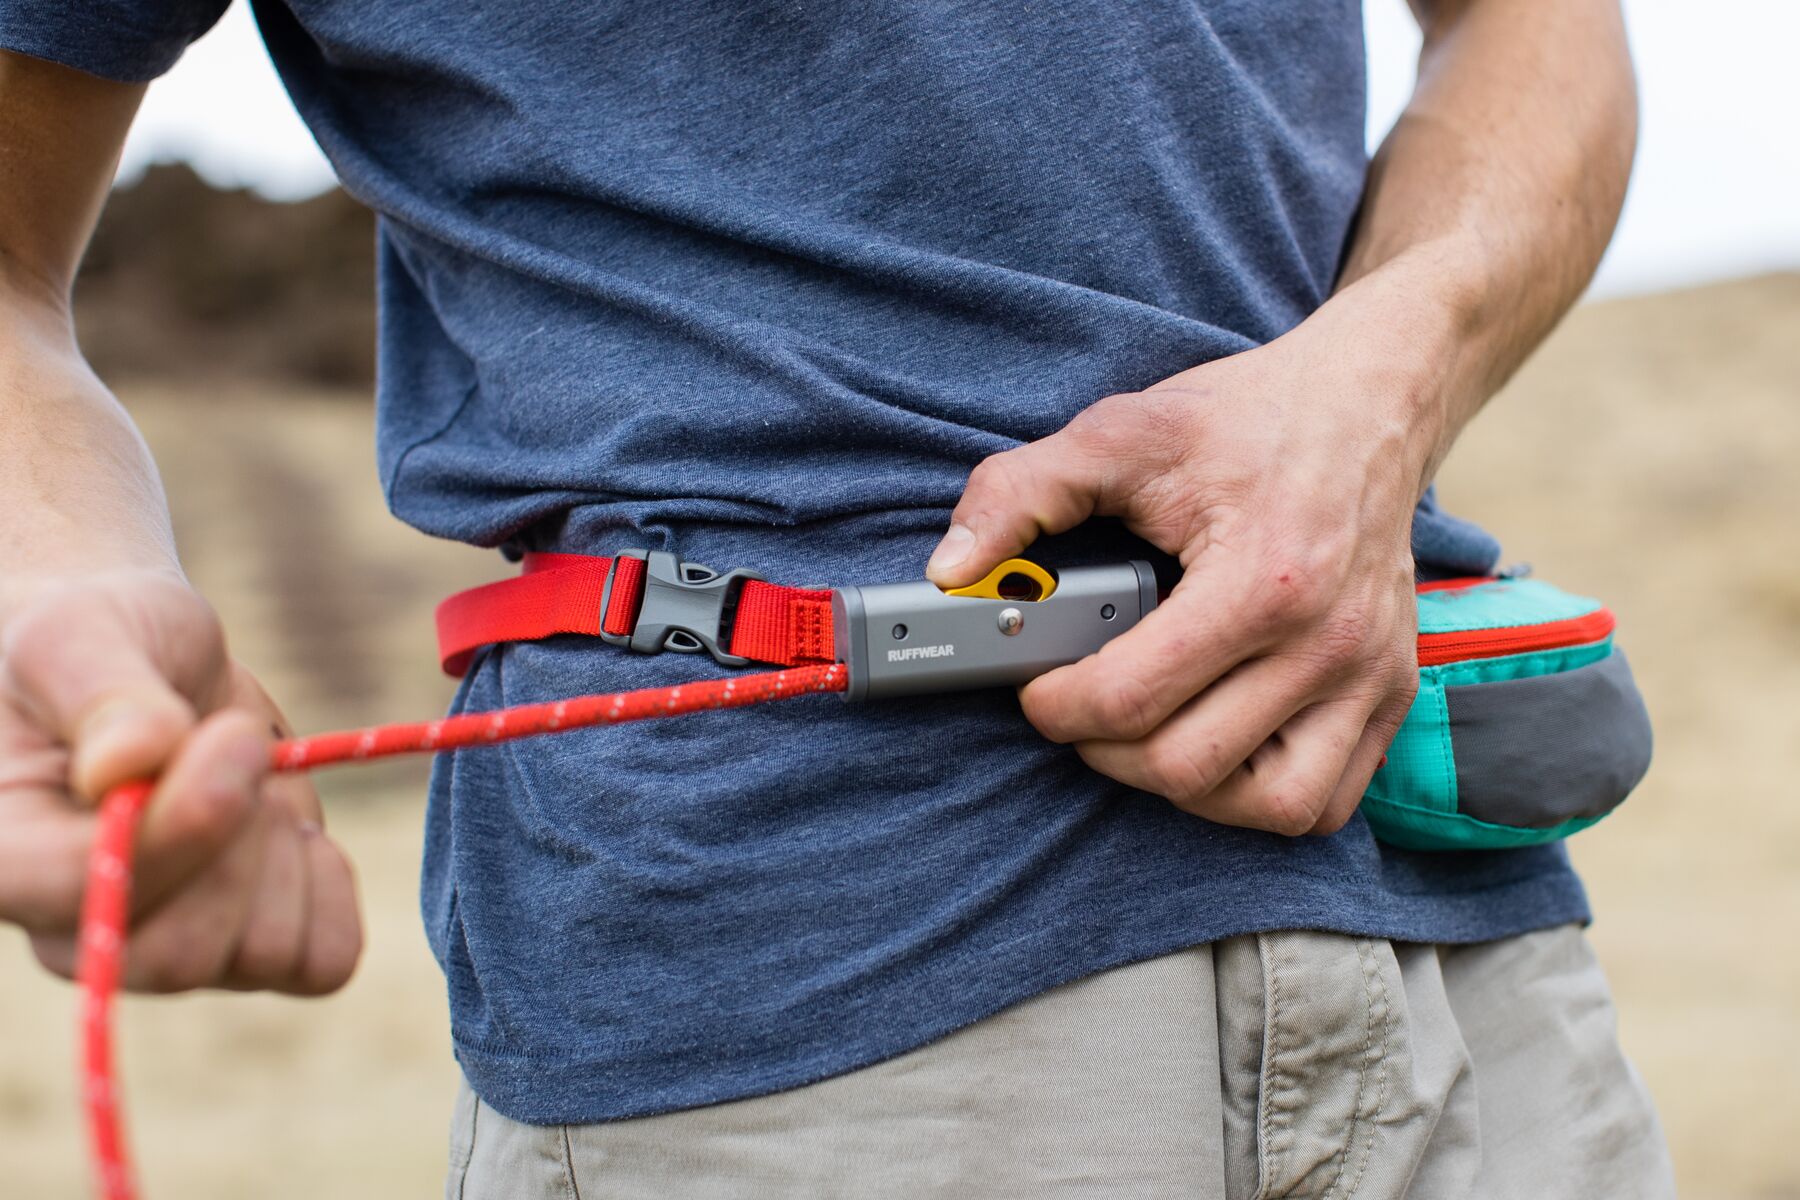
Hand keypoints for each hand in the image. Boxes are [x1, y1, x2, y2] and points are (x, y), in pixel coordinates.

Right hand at [0, 569, 361, 991]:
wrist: (150, 658)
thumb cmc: (97, 640)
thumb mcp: (83, 634)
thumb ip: (101, 694)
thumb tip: (126, 765)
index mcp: (7, 860)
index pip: (86, 892)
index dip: (180, 824)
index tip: (230, 734)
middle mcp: (76, 930)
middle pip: (180, 954)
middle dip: (239, 836)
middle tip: (238, 743)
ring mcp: (165, 946)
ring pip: (258, 955)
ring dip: (283, 851)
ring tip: (250, 778)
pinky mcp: (246, 941)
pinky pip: (322, 958)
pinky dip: (331, 885)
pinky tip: (294, 828)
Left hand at [927, 302, 1432, 835]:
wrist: (1367, 400)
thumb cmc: (1248, 419)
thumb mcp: (1122, 432)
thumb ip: (1022, 491)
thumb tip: (951, 567)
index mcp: (1264, 581)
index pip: (1132, 699)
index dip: (1057, 706)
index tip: (1037, 686)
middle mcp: (1329, 642)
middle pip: (1189, 766)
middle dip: (1105, 749)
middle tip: (1080, 707)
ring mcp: (1370, 677)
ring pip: (1269, 808)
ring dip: (1187, 788)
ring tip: (1147, 733)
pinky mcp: (1392, 694)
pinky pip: (1326, 801)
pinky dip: (1261, 798)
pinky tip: (1217, 747)